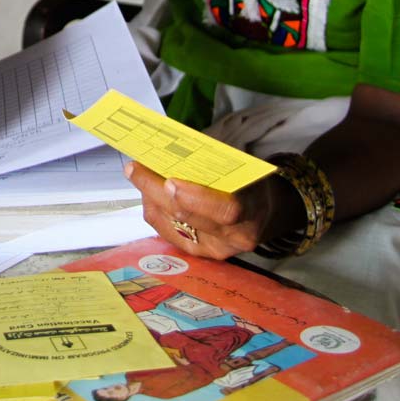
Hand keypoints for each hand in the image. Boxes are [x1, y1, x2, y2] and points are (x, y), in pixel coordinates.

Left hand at [125, 161, 296, 260]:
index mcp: (251, 211)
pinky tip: (148, 194)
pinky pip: (168, 232)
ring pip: (172, 225)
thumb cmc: (250, 184)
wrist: (263, 215)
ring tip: (139, 175)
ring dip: (150, 198)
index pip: (225, 210)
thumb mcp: (243, 170)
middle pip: (188, 217)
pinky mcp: (198, 253)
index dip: (195, 197)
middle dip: (156, 191)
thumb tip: (175, 147)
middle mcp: (233, 237)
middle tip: (136, 168)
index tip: (170, 181)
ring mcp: (214, 249)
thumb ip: (213, 164)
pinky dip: (155, 211)